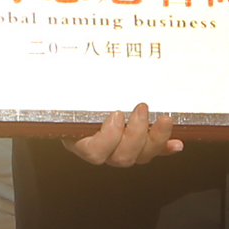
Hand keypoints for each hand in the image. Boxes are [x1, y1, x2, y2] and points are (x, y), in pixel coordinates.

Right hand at [62, 103, 183, 165]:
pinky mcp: (139, 145)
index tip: (116, 114)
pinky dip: (166, 147)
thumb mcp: (65, 95)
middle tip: (142, 108)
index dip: (109, 138)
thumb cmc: (70, 97)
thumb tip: (50, 72)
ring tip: (165, 119)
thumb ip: (64, 91)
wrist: (80, 100)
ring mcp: (123, 150)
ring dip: (156, 138)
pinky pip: (155, 152)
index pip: (94, 151)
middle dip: (137, 133)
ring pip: (141, 156)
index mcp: (81, 141)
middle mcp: (104, 151)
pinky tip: (178, 142)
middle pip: (122, 156)